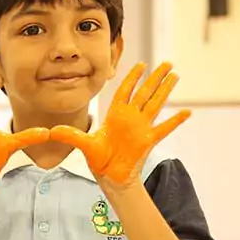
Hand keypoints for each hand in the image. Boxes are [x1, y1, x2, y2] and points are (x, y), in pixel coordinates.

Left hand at [50, 62, 189, 186]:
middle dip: (155, 78)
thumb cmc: (99, 159)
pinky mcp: (148, 141)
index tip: (141, 64)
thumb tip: (51, 130)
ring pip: (156, 104)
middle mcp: (130, 118)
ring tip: (175, 76)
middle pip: (145, 92)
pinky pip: (164, 128)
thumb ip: (70, 135)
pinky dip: (175, 121)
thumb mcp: (83, 144)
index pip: (125, 91)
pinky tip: (187, 112)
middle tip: (166, 63)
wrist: (110, 176)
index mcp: (115, 115)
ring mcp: (141, 128)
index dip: (133, 78)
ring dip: (165, 90)